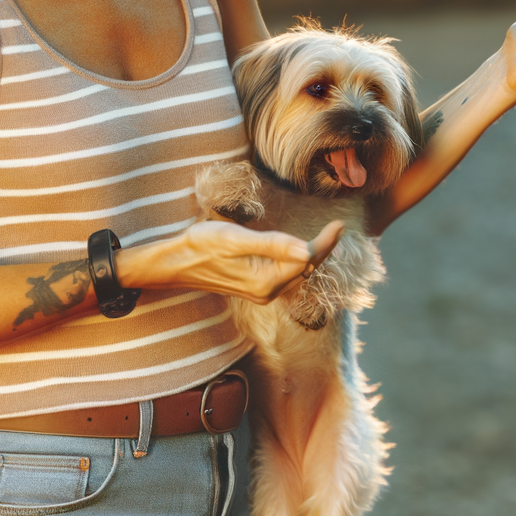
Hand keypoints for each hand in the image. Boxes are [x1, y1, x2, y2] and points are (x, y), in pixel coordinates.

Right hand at [122, 220, 340, 304]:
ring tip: (329, 235)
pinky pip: (286, 274)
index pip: (307, 260)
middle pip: (306, 268)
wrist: (175, 262)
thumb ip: (273, 245)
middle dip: (324, 248)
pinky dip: (298, 260)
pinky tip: (303, 249)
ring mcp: (262, 292)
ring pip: (297, 272)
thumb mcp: (236, 239)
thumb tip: (307, 251)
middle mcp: (267, 292)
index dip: (326, 242)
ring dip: (314, 254)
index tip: (340, 223)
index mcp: (266, 281)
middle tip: (339, 226)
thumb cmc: (201, 246)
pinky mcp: (256, 287)